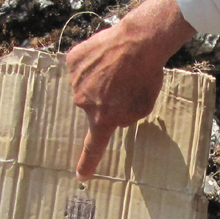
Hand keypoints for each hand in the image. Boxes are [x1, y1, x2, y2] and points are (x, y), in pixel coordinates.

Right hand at [66, 0, 196, 179]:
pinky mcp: (73, 60)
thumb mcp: (142, 107)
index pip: (93, 147)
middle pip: (92, 106)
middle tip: (122, 84)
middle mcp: (84, 102)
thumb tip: (114, 115)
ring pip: (85, 85)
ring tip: (117, 66)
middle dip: (104, 99)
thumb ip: (125, 117)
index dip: (87, 163)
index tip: (81, 176)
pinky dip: (90, 62)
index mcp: (103, 118)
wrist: (138, 42)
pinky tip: (106, 55)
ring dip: (98, 79)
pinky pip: (80, 66)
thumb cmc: (145, 76)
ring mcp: (76, 80)